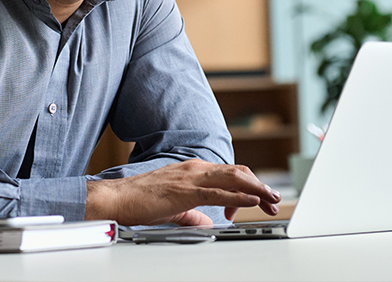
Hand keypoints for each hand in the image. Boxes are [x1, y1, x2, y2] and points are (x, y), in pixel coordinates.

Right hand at [85, 159, 280, 225]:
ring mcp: (191, 177)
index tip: (259, 201)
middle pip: (237, 173)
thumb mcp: (174, 208)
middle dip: (259, 186)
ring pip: (233, 178)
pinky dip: (239, 196)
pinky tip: (251, 201)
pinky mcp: (186, 191)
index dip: (248, 186)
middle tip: (274, 200)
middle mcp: (195, 169)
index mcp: (192, 170)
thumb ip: (193, 214)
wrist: (117, 198)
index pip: (229, 174)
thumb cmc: (140, 201)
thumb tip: (207, 222)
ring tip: (271, 198)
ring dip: (256, 189)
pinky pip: (218, 192)